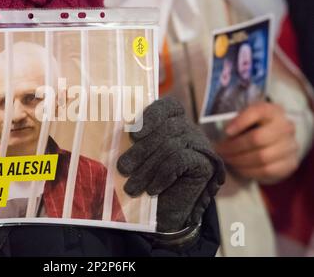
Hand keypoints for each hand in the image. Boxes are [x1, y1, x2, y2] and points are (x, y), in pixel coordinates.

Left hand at [117, 97, 224, 231]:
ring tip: (131, 187)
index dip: (151, 116)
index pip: (167, 107)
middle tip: (122, 168)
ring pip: (170, 146)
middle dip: (141, 150)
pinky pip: (180, 160)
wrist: (166, 214)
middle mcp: (188, 130)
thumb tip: (117, 131)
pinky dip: (162, 175)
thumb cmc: (146, 182)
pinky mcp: (206, 164)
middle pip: (166, 129)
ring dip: (146, 169)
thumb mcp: (137, 158)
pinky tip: (152, 190)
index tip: (133, 135)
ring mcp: (199, 146)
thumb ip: (133, 141)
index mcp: (173, 122)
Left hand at [215, 102, 298, 183]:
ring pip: (262, 157)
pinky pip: (266, 170)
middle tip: (220, 151)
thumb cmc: (252, 128)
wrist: (274, 141)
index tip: (226, 132)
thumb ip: (235, 122)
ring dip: (239, 160)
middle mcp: (285, 126)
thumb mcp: (244, 118)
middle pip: (257, 138)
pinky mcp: (290, 163)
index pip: (258, 112)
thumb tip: (223, 135)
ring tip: (227, 159)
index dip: (240, 122)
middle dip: (234, 147)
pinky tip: (238, 167)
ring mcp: (291, 145)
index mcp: (272, 111)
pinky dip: (248, 170)